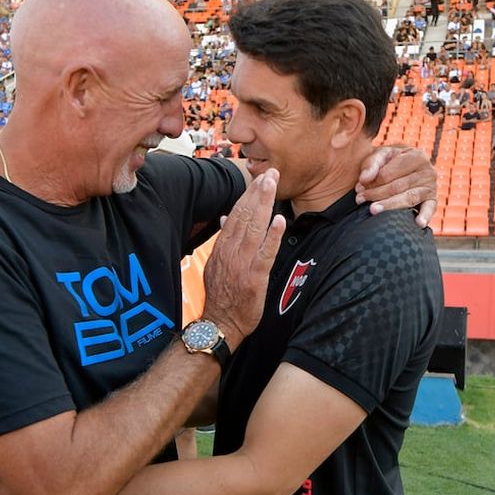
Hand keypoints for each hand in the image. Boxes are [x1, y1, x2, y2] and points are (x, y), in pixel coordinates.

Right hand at [201, 169, 285, 348]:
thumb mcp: (215, 264)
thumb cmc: (221, 296)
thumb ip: (223, 241)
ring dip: (264, 204)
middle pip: (244, 215)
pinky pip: (265, 254)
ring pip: (254, 228)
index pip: (235, 215)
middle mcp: (231, 252)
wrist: (220, 323)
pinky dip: (272, 236)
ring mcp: (242, 264)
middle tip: (270, 172)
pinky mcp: (254, 278)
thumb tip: (226, 218)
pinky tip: (279, 221)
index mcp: (223, 247)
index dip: (248, 194)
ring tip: (273, 184)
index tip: (258, 178)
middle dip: (258, 192)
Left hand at [355, 146, 436, 227]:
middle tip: (360, 199)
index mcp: (416, 155)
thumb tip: (364, 179)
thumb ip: (371, 165)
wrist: (404, 166)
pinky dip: (425, 216)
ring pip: (408, 198)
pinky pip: (430, 209)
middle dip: (376, 194)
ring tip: (373, 210)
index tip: (358, 188)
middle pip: (397, 186)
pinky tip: (419, 223)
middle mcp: (427, 170)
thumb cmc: (391, 161)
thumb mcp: (380, 156)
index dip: (372, 181)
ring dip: (389, 205)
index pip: (389, 173)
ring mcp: (431, 186)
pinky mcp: (432, 200)